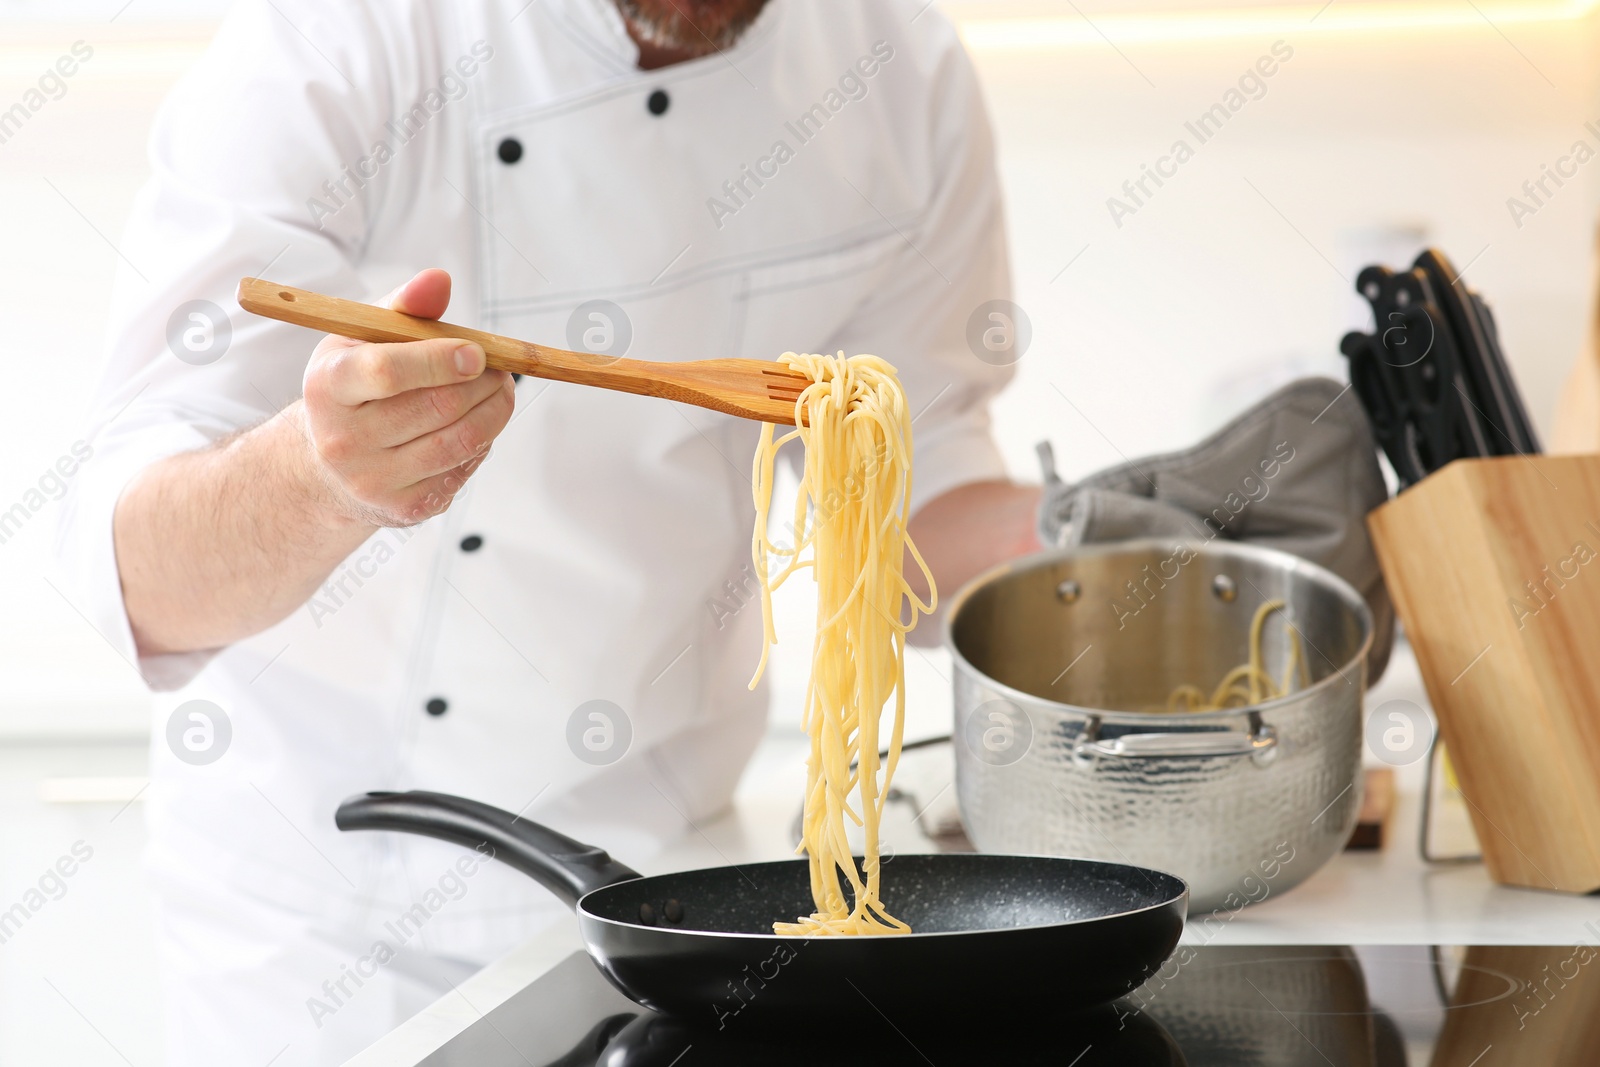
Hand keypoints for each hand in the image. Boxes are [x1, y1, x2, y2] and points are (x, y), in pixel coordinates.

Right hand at [299, 269, 514, 525]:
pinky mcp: (403, 508)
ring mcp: (372, 479)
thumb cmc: (355, 387)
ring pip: (459, 442)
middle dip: (484, 384)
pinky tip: (476, 427)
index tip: (477, 353)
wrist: (326, 464)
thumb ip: (405, 308)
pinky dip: (481, 444)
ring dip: (495, 414)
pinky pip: (462, 470)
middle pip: (437, 407)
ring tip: (500, 393)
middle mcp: (343, 438)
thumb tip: (439, 279)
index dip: (440, 360)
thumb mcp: (364, 340)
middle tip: (501, 370)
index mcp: (329, 385)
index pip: (387, 371)